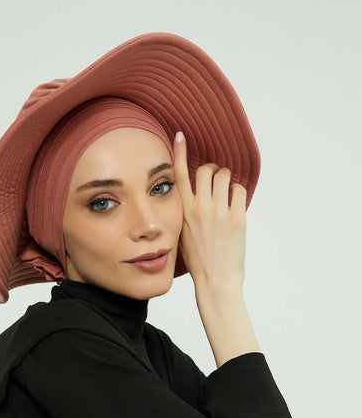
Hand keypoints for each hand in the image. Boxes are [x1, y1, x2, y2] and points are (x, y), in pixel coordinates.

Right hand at [173, 131, 247, 292]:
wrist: (215, 281)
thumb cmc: (199, 261)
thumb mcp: (183, 233)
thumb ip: (188, 211)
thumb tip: (198, 194)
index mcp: (183, 213)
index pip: (179, 175)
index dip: (179, 152)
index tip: (180, 136)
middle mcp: (200, 209)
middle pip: (206, 170)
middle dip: (212, 170)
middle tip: (215, 179)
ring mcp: (220, 213)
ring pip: (224, 176)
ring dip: (226, 178)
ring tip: (226, 191)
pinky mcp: (237, 219)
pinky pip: (239, 190)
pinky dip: (238, 192)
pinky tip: (235, 203)